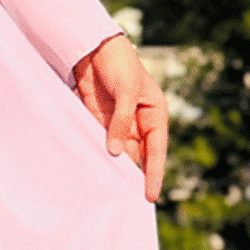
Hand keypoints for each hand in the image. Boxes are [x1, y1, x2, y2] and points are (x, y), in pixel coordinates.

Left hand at [73, 34, 167, 201]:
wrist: (94, 49)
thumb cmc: (120, 64)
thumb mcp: (127, 92)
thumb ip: (121, 121)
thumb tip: (116, 152)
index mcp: (155, 115)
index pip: (156, 151)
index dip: (154, 174)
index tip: (150, 196)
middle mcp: (139, 123)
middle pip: (138, 156)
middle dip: (133, 176)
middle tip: (127, 201)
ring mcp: (119, 123)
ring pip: (119, 152)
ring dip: (113, 168)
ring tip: (109, 191)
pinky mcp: (100, 121)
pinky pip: (101, 143)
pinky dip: (98, 155)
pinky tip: (93, 171)